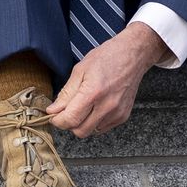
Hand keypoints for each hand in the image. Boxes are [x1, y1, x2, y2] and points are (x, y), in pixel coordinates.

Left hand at [47, 22, 167, 138]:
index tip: (53, 115)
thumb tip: (53, 110)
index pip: (70, 119)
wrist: (133, 55)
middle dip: (69, 123)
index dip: (58, 120)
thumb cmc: (108, 57)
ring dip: (83, 122)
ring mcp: (117, 113)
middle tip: (67, 110)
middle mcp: (107, 106)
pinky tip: (96, 106)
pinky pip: (102, 128)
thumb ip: (66, 93)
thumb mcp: (80, 69)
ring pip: (91, 131)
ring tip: (84, 105)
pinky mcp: (123, 116)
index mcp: (93, 92)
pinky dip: (95, 121)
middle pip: (80, 131)